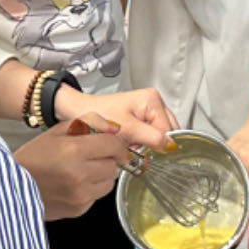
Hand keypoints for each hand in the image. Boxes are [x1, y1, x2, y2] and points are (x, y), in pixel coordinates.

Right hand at [14, 114, 129, 220]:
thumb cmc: (32, 159)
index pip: (113, 144)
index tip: (111, 143)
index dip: (115, 142)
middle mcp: (79, 175)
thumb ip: (87, 123)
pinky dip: (91, 190)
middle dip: (105, 159)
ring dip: (101, 175)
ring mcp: (80, 195)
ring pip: (109, 182)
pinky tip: (73, 185)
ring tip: (81, 171)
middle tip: (89, 157)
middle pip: (113, 164)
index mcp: (73, 151)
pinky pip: (97, 196)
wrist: (11, 188)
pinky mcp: (79, 209)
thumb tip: (112, 127)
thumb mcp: (55, 132)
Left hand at [57, 86, 175, 150]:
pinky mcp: (137, 118)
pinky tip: (126, 142)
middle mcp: (152, 102)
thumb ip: (152, 138)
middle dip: (151, 143)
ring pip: (155, 136)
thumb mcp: (128, 130)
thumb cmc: (99, 116)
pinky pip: (146, 135)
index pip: (168, 130)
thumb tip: (171, 146)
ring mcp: (145, 110)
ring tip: (127, 143)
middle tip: (133, 145)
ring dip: (143, 144)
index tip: (141, 148)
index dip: (156, 143)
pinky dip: (137, 142)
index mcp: (153, 100)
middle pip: (164, 132)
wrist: (77, 113)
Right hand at [229, 101, 248, 221]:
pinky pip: (224, 173)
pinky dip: (227, 183)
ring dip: (233, 197)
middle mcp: (244, 157)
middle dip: (242, 209)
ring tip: (235, 208)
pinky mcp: (223, 150)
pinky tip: (229, 189)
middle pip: (239, 190)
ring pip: (229, 183)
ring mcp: (231, 153)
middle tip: (242, 225)